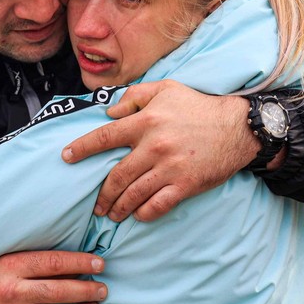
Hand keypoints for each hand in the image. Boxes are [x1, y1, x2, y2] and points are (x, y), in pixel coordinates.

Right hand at [0, 251, 105, 303]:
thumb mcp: (3, 260)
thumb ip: (32, 261)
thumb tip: (71, 264)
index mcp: (12, 266)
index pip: (54, 263)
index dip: (80, 263)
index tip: (99, 264)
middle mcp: (12, 291)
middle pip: (59, 291)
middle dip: (87, 291)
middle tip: (102, 289)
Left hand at [62, 80, 255, 221]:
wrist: (238, 127)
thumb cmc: (198, 106)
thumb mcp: (165, 89)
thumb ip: (134, 96)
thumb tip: (109, 112)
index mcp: (146, 121)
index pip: (105, 137)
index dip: (82, 148)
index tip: (66, 157)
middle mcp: (154, 146)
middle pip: (116, 176)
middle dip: (102, 195)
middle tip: (96, 206)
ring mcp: (170, 167)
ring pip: (133, 194)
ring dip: (119, 208)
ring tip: (113, 214)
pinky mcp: (185, 184)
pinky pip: (157, 205)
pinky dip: (144, 213)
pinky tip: (138, 215)